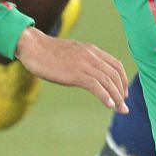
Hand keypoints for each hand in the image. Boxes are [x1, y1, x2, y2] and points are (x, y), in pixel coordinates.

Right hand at [14, 27, 128, 112]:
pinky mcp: (75, 73)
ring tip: (120, 109)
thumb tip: (85, 72)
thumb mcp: (70, 53)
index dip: (123, 80)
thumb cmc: (47, 52)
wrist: (32, 47)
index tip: (122, 93)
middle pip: (115, 75)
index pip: (116, 65)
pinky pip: (96, 85)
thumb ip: (81, 60)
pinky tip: (109, 105)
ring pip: (108, 81)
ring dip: (116, 97)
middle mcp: (91, 55)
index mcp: (91, 50)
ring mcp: (84, 64)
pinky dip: (105, 96)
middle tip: (123, 106)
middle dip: (121, 92)